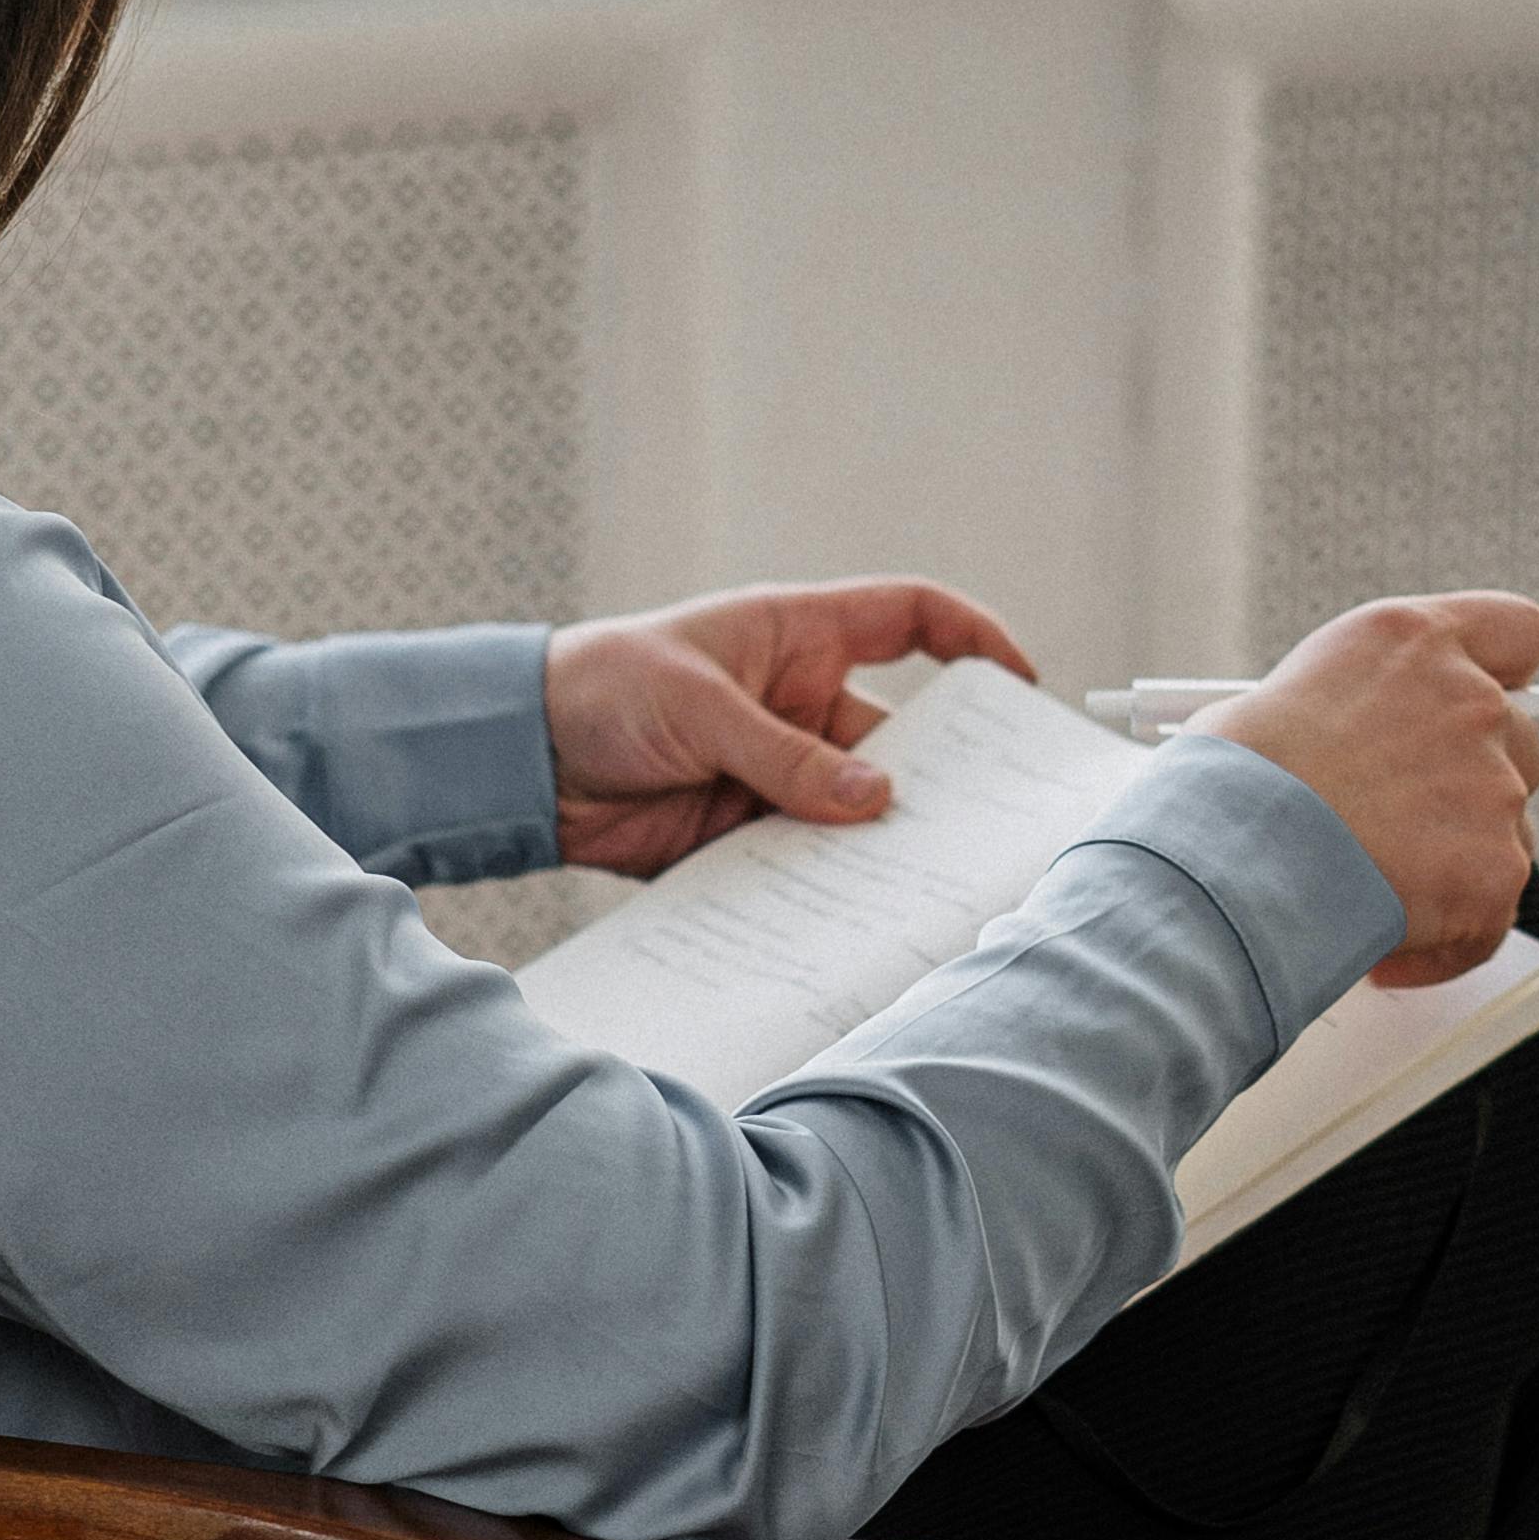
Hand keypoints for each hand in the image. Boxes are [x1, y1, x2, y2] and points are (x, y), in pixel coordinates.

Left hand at [545, 578, 1034, 876]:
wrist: (520, 758)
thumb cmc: (601, 687)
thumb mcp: (696, 705)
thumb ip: (781, 755)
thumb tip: (874, 799)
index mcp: (797, 639)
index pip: (909, 621)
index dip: (971, 640)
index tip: (1018, 683)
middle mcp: (798, 706)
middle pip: (898, 740)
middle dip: (939, 777)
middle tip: (981, 822)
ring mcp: (776, 775)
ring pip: (854, 813)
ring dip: (876, 847)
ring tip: (918, 885)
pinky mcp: (744, 836)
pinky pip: (802, 866)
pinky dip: (822, 891)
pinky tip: (846, 918)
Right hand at [1204, 592, 1538, 986]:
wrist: (1226, 861)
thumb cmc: (1223, 786)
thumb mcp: (1273, 703)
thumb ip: (1345, 714)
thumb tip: (1345, 754)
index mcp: (1413, 641)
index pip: (1517, 631)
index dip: (1509, 673)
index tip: (1492, 702)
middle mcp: (1470, 701)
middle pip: (1521, 742)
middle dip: (1474, 788)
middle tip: (1409, 828)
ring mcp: (1493, 787)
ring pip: (1509, 835)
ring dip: (1456, 868)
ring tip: (1374, 898)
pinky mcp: (1496, 870)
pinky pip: (1489, 919)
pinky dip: (1444, 944)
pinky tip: (1382, 954)